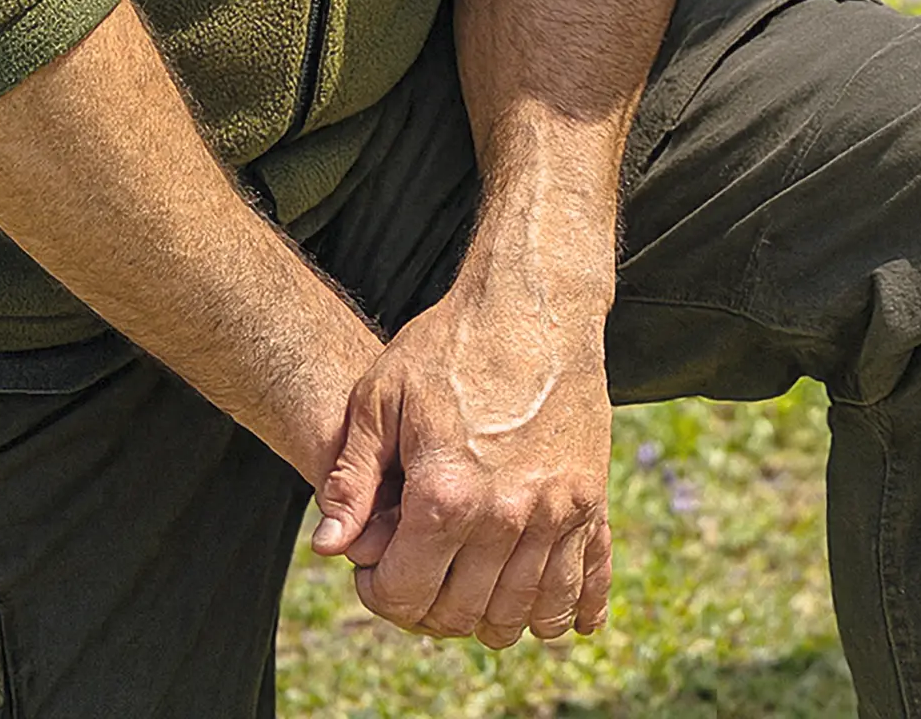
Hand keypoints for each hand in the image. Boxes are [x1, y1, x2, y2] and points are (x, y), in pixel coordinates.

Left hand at [310, 263, 613, 647]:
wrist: (534, 302)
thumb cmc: (450, 343)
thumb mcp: (380, 397)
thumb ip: (352, 478)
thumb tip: (329, 548)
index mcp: (446, 495)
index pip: (406, 596)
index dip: (379, 594)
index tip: (376, 569)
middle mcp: (505, 515)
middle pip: (464, 614)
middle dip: (431, 611)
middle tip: (420, 576)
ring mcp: (556, 510)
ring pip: (525, 613)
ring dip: (493, 618)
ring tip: (470, 590)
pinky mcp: (591, 498)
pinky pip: (584, 582)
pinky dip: (568, 610)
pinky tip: (551, 614)